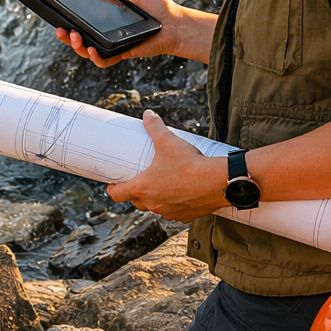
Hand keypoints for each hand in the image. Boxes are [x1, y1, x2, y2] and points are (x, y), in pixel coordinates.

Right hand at [54, 0, 181, 68]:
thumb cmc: (158, 6)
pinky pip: (105, 61)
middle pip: (80, 38)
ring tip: (75, 37)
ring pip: (88, 51)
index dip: (70, 20)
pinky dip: (96, 58)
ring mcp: (114, 44)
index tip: (60, 16)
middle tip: (61, 30)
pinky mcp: (123, 53)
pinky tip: (91, 50)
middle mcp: (108, 32)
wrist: (175, 23)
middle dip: (66, 37)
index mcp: (107, 17)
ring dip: (77, 47)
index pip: (84, 20)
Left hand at [106, 111, 225, 221]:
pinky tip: (179, 195)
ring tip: (160, 185)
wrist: (218, 182)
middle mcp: (153, 204)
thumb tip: (148, 114)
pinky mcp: (184, 216)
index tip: (113, 183)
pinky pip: (173, 213)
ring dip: (155, 199)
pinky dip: (173, 205)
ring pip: (155, 208)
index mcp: (143, 188)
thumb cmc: (190, 163)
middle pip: (136, 202)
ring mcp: (169, 212)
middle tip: (139, 180)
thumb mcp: (168, 141)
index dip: (112, 189)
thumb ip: (155, 126)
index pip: (117, 195)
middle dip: (135, 192)